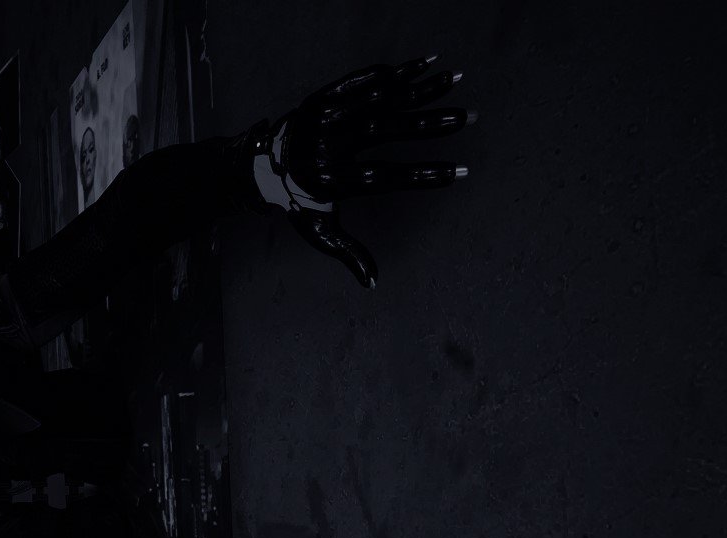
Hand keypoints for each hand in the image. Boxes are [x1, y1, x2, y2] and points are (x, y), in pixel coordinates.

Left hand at [251, 55, 474, 287]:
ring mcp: (324, 116)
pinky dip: (393, 72)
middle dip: (430, 125)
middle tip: (468, 118)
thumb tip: (372, 284)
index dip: (422, 176)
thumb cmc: (298, 201)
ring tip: (456, 80)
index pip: (383, 177)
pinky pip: (361, 81)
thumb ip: (347, 252)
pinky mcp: (323, 96)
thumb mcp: (317, 230)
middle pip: (385, 131)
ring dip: (420, 89)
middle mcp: (327, 144)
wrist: (258, 164)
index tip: (459, 172)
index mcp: (330, 180)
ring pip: (377, 99)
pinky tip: (424, 65)